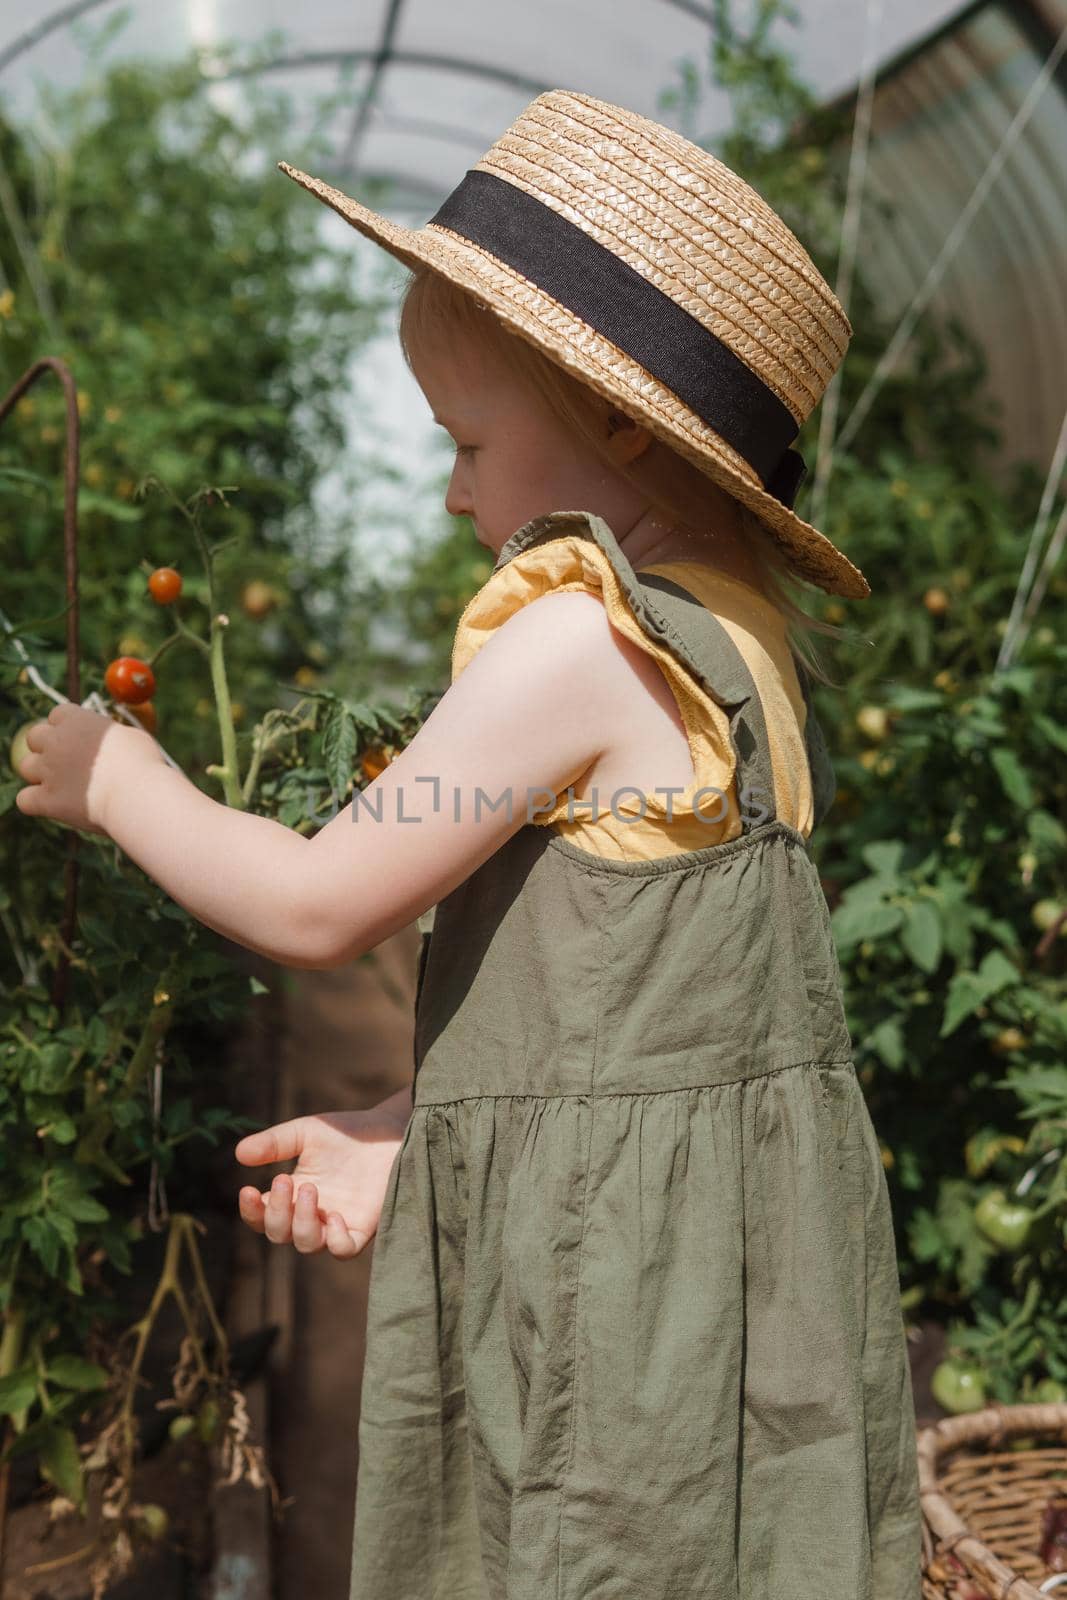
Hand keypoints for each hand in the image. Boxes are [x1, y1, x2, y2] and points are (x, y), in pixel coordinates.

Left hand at [13, 702, 160, 837]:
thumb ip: (110, 736)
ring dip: (40, 775)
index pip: (58, 715)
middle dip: (47, 748)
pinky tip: (53, 806)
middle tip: (68, 763)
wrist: (138, 795)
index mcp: (77, 720)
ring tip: (63, 786)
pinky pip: (24, 799)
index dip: (66, 728)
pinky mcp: (46, 800)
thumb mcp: (132, 736)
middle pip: (34, 737)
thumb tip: (110, 741)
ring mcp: (48, 770)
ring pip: (26, 767)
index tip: (81, 740)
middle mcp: (56, 741)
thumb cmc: (144, 765)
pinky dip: (35, 803)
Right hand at [234, 1104, 408, 1258]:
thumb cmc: (345, 1133)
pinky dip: (336, 1241)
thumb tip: (239, 1154)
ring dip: (302, 1222)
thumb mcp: (305, 1132)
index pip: (262, 1216)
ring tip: (310, 1188)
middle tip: (284, 1180)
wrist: (387, 1131)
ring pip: (308, 1245)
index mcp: (292, 1195)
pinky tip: (335, 1216)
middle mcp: (311, 1215)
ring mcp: (337, 1224)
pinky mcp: (363, 1227)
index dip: (251, 1211)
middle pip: (280, 1234)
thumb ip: (274, 1143)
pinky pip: (344, 1250)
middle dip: (277, 1211)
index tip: (248, 1190)